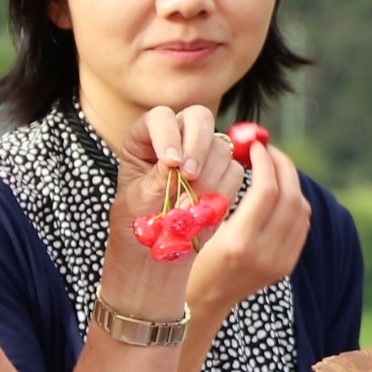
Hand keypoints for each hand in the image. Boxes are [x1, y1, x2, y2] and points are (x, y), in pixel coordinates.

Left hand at [104, 104, 244, 311]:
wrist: (156, 254)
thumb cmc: (136, 226)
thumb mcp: (137, 203)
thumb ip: (156, 180)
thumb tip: (175, 162)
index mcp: (144, 138)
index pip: (161, 117)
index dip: (168, 135)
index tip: (171, 162)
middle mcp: (176, 138)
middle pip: (199, 118)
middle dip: (198, 145)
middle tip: (190, 175)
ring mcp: (202, 155)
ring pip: (221, 146)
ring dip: (209, 175)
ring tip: (188, 204)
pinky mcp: (223, 174)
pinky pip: (235, 171)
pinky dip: (222, 190)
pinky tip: (203, 207)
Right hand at [187, 138, 310, 318]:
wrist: (203, 301)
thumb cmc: (190, 257)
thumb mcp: (199, 228)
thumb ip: (222, 195)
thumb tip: (241, 157)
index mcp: (239, 242)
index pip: (267, 190)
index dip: (265, 162)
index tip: (256, 146)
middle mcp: (265, 253)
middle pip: (290, 196)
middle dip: (283, 166)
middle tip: (269, 150)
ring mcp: (280, 261)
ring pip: (301, 209)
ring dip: (291, 182)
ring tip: (273, 167)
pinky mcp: (286, 265)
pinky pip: (301, 225)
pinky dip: (294, 202)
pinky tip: (279, 191)